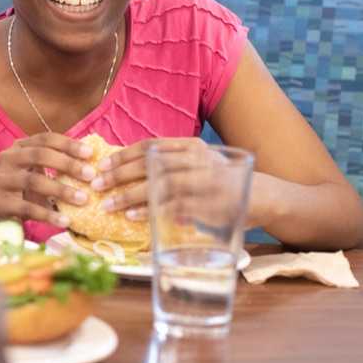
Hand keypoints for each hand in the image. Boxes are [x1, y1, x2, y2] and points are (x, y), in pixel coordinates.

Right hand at [0, 133, 95, 224]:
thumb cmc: (23, 191)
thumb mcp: (37, 172)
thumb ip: (57, 165)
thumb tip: (94, 162)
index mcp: (18, 147)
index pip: (45, 139)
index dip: (68, 144)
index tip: (90, 153)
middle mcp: (6, 158)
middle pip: (39, 155)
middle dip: (67, 164)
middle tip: (90, 175)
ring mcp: (0, 180)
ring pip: (33, 181)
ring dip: (61, 190)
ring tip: (83, 199)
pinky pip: (27, 207)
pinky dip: (48, 214)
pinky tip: (65, 221)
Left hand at [86, 137, 213, 222]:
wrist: (265, 195)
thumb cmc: (222, 181)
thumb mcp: (198, 165)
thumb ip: (170, 165)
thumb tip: (130, 173)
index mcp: (191, 146)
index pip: (150, 145)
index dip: (123, 155)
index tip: (101, 165)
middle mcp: (198, 158)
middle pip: (151, 163)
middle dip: (120, 174)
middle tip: (96, 184)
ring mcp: (206, 180)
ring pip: (160, 184)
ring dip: (131, 195)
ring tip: (109, 204)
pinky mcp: (212, 202)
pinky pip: (175, 206)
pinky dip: (152, 211)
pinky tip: (134, 216)